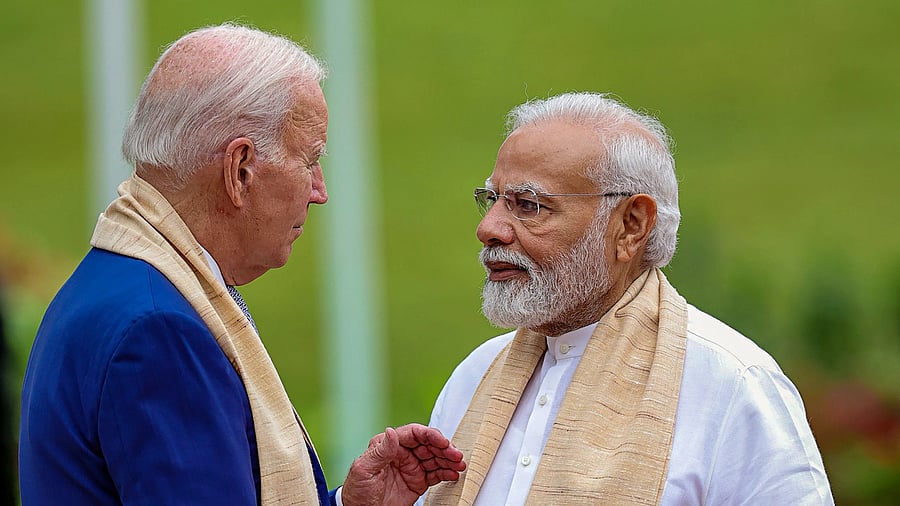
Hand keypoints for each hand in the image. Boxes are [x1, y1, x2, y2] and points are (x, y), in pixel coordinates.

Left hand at [341, 423, 465, 505]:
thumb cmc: (357, 491)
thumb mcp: (365, 469)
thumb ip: (380, 451)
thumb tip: (392, 432)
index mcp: (388, 445)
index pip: (414, 434)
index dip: (430, 435)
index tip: (443, 443)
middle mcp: (402, 454)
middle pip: (428, 444)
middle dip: (444, 448)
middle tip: (456, 456)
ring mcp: (411, 467)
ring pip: (435, 458)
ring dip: (448, 460)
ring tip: (459, 465)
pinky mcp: (417, 481)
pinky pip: (435, 474)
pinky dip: (446, 473)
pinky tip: (453, 474)